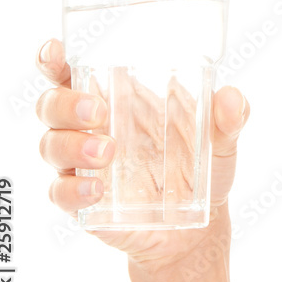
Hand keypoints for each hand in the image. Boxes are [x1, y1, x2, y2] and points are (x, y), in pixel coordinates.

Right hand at [35, 38, 249, 274]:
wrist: (196, 227)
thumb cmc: (200, 166)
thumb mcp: (221, 140)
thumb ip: (228, 117)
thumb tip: (232, 98)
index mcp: (116, 96)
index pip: (71, 70)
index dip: (53, 59)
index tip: (56, 53)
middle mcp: (89, 126)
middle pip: (51, 103)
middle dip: (66, 103)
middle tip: (98, 111)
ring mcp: (80, 165)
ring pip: (50, 145)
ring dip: (72, 145)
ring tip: (106, 151)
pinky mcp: (81, 201)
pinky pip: (59, 193)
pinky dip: (73, 190)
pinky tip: (96, 191)